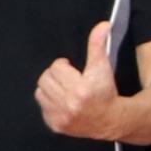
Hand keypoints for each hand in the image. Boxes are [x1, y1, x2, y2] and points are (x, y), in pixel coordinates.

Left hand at [36, 19, 121, 138]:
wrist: (110, 119)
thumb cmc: (106, 92)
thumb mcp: (102, 66)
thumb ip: (98, 44)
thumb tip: (103, 25)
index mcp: (81, 88)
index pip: (56, 68)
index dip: (63, 66)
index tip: (71, 69)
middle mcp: (70, 104)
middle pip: (45, 79)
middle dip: (55, 76)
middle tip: (66, 78)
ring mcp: (62, 116)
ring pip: (40, 92)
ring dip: (50, 88)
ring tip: (63, 89)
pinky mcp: (56, 125)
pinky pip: (42, 107)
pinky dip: (49, 103)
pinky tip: (62, 102)